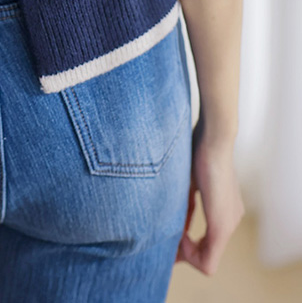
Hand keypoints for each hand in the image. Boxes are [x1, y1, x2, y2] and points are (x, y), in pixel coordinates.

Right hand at [176, 115, 244, 274]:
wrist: (214, 137)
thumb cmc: (197, 151)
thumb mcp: (188, 183)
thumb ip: (184, 204)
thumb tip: (168, 223)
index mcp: (223, 210)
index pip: (206, 245)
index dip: (186, 247)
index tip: (169, 234)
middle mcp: (230, 221)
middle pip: (206, 256)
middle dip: (184, 253)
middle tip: (166, 242)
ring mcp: (229, 224)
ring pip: (207, 260)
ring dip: (186, 252)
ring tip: (171, 237)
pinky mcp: (221, 225)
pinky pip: (208, 260)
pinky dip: (190, 253)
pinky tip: (178, 236)